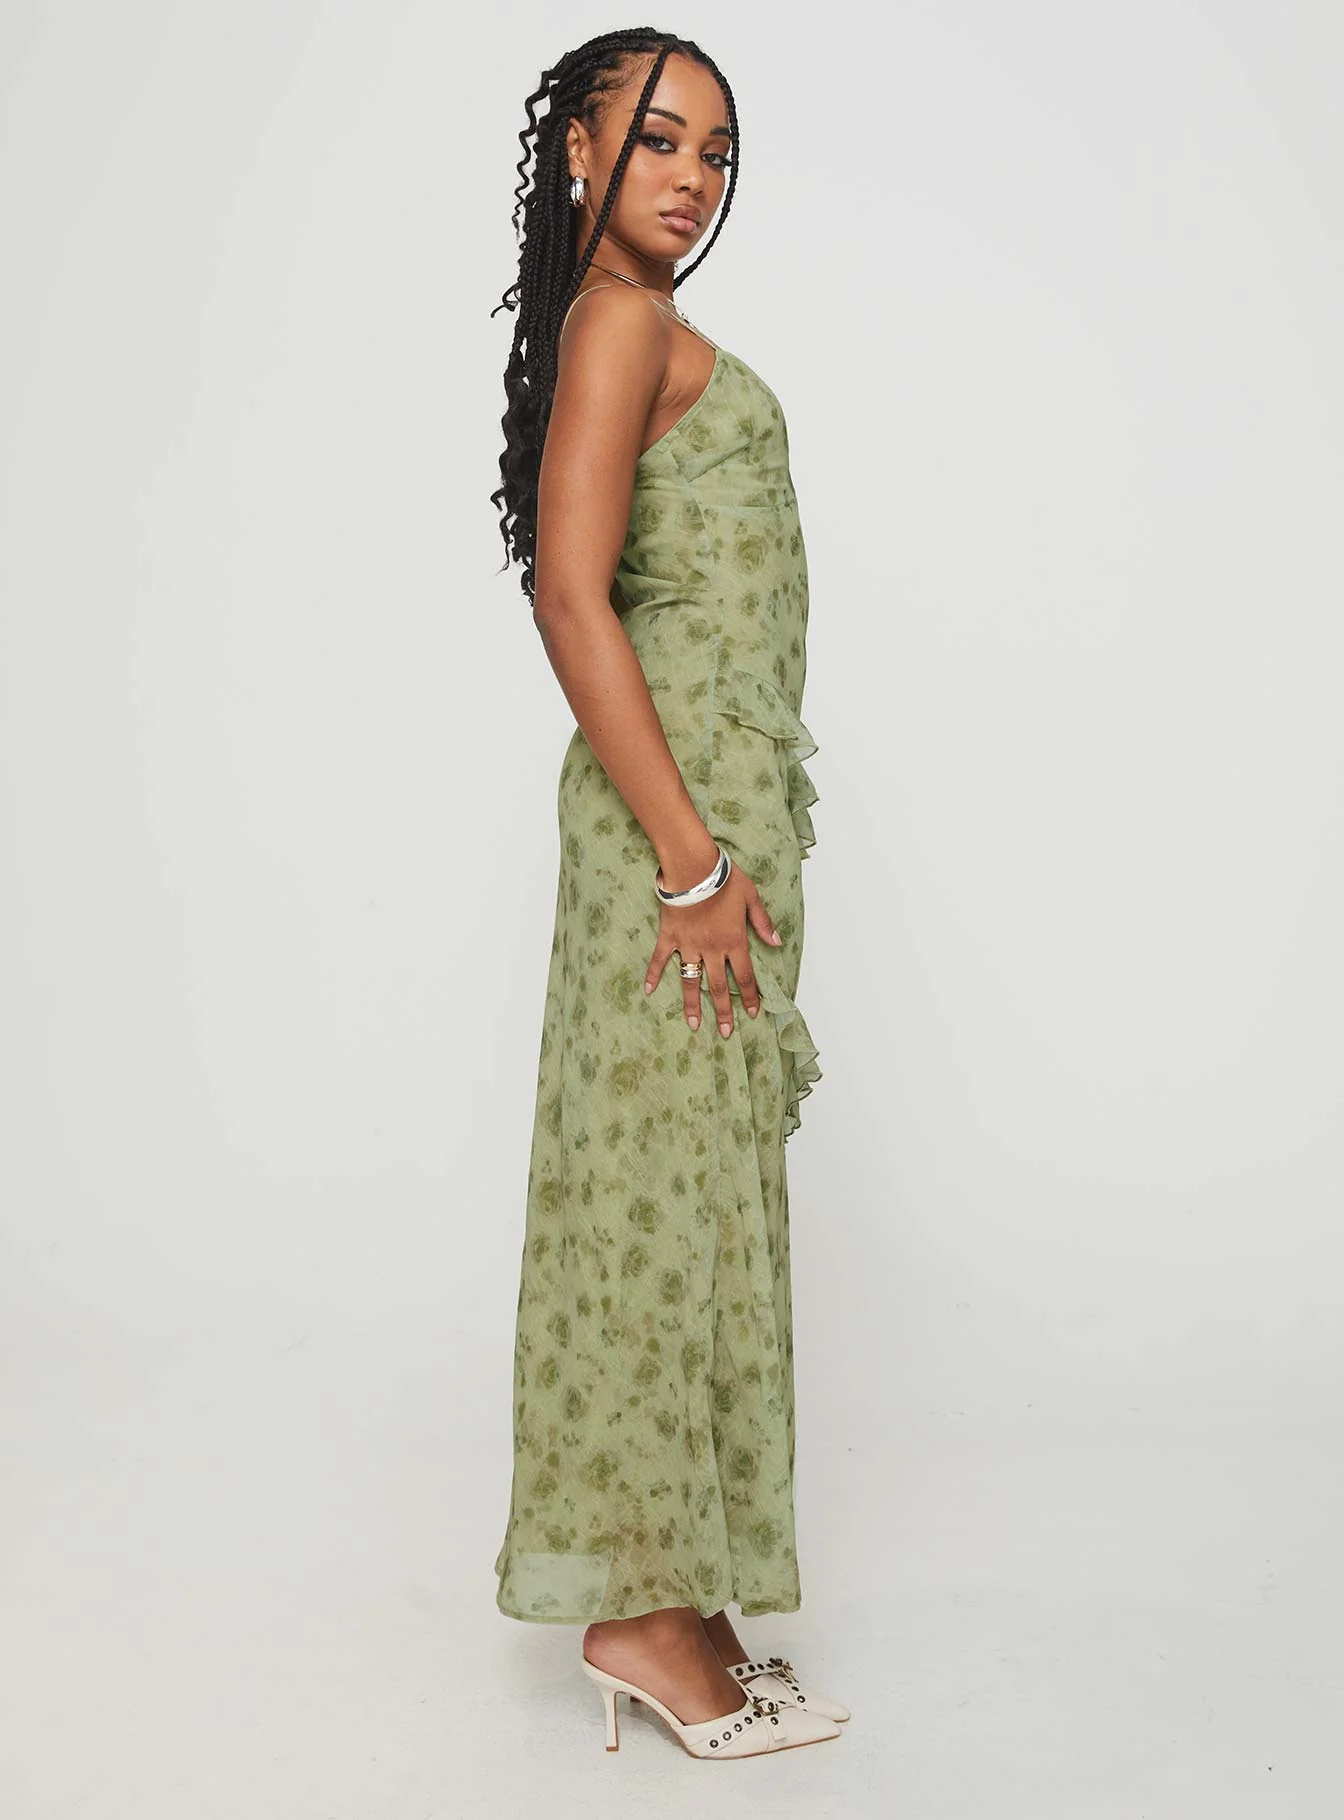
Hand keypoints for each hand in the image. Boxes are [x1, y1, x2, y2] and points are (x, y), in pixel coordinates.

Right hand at [644, 862, 782, 1035]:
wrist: (693, 866)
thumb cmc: (725, 878)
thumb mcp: (751, 897)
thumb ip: (763, 922)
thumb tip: (776, 943)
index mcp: (734, 941)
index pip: (746, 976)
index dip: (751, 996)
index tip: (753, 1013)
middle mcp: (712, 949)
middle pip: (720, 987)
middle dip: (724, 1012)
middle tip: (725, 1032)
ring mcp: (689, 945)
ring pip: (691, 981)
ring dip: (693, 1004)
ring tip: (694, 1025)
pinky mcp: (669, 937)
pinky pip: (660, 960)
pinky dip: (653, 975)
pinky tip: (648, 991)